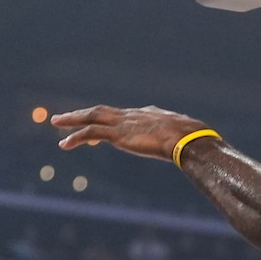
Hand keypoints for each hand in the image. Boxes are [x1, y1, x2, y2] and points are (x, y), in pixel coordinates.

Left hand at [51, 105, 210, 161]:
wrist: (189, 140)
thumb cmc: (195, 140)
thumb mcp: (190, 139)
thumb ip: (188, 141)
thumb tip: (205, 148)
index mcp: (150, 115)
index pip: (126, 115)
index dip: (113, 120)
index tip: (104, 125)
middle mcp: (134, 114)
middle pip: (103, 111)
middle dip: (84, 113)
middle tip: (66, 115)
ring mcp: (125, 123)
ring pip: (91, 117)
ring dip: (72, 119)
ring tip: (55, 122)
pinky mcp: (118, 134)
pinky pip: (91, 133)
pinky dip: (75, 137)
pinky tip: (63, 144)